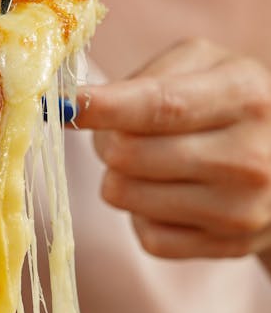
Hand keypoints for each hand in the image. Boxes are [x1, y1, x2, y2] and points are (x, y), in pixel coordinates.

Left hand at [76, 39, 270, 269]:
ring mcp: (239, 208)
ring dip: (121, 178)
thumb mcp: (206, 66)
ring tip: (152, 164)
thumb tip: (79, 106)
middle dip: (107, 141)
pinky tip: (171, 196)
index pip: (160, 106)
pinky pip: (146, 236)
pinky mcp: (226, 246)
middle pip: (127, 155)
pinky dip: (143, 215)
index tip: (64, 106)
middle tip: (120, 134)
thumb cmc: (231, 104)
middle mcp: (248, 156)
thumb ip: (147, 77)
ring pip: (125, 196)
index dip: (103, 108)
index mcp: (244, 95)